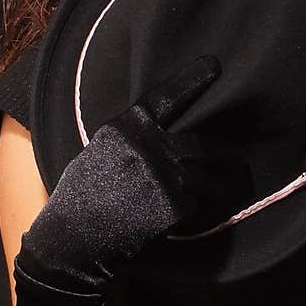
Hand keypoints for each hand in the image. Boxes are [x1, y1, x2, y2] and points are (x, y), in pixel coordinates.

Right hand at [21, 54, 233, 286]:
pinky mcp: (175, 204)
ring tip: (206, 195)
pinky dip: (187, 213)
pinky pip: (195, 205)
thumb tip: (159, 140)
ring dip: (210, 188)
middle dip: (221, 156)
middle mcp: (150, 146)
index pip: (166, 97)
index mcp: (127, 127)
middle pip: (199, 146)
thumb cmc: (79, 198)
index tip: (214, 65)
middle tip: (232, 160)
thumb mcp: (99, 154)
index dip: (191, 80)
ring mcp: (165, 175)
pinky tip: (168, 221)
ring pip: (206, 178)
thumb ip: (132, 142)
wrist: (74, 239)